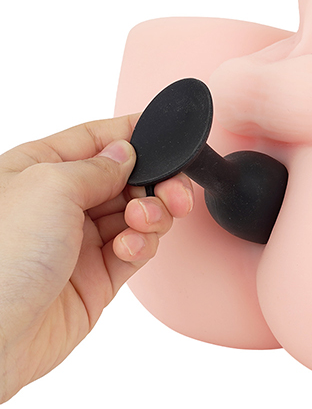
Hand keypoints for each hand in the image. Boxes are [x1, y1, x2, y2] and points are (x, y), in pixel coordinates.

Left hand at [0, 115, 192, 402]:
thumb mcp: (49, 186)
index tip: (164, 136)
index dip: (133, 134)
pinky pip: (136, 248)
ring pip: (137, 213)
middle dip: (156, 181)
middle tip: (172, 190)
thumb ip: (98, 166)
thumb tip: (126, 153)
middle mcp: (62, 203)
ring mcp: (81, 240)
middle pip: (126, 178)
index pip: (97, 139)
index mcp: (40, 169)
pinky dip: (143, 244)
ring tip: (142, 221)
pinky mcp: (97, 275)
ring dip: (151, 214)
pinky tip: (130, 246)